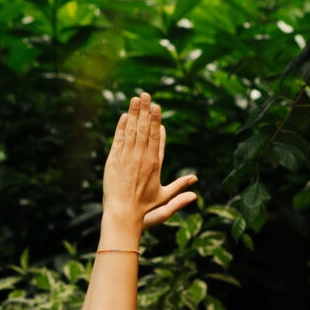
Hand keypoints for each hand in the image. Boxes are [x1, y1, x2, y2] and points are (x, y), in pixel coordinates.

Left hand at [101, 94, 197, 233]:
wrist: (123, 214)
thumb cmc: (144, 209)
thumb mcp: (165, 198)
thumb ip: (180, 188)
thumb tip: (196, 181)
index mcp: (155, 165)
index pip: (157, 139)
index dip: (157, 124)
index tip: (158, 110)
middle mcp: (142, 158)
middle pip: (146, 130)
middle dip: (147, 111)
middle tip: (148, 95)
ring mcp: (127, 158)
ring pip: (132, 131)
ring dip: (135, 113)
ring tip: (137, 98)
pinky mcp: (114, 160)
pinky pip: (119, 139)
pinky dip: (121, 127)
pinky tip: (124, 115)